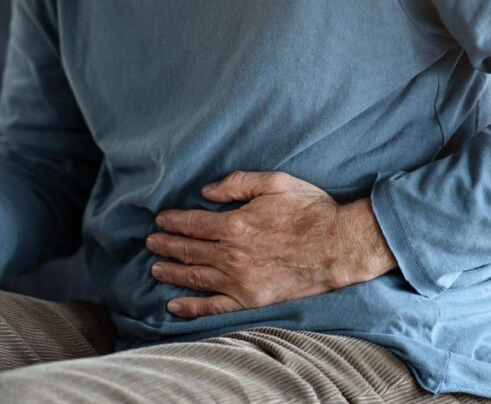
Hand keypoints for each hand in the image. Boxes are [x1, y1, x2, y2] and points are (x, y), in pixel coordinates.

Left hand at [146, 171, 396, 317]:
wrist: (339, 246)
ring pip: (194, 277)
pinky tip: (174, 306)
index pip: (191, 223)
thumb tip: (206, 192)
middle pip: (188, 250)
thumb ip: (236, 184)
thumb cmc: (310, 210)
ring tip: (155, 269)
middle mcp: (231, 255)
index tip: (160, 220)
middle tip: (150, 243)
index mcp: (234, 224)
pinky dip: (192, 307)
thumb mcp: (274, 183)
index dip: (172, 222)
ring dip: (171, 273)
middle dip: (165, 246)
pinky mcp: (251, 300)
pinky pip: (214, 306)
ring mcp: (240, 280)